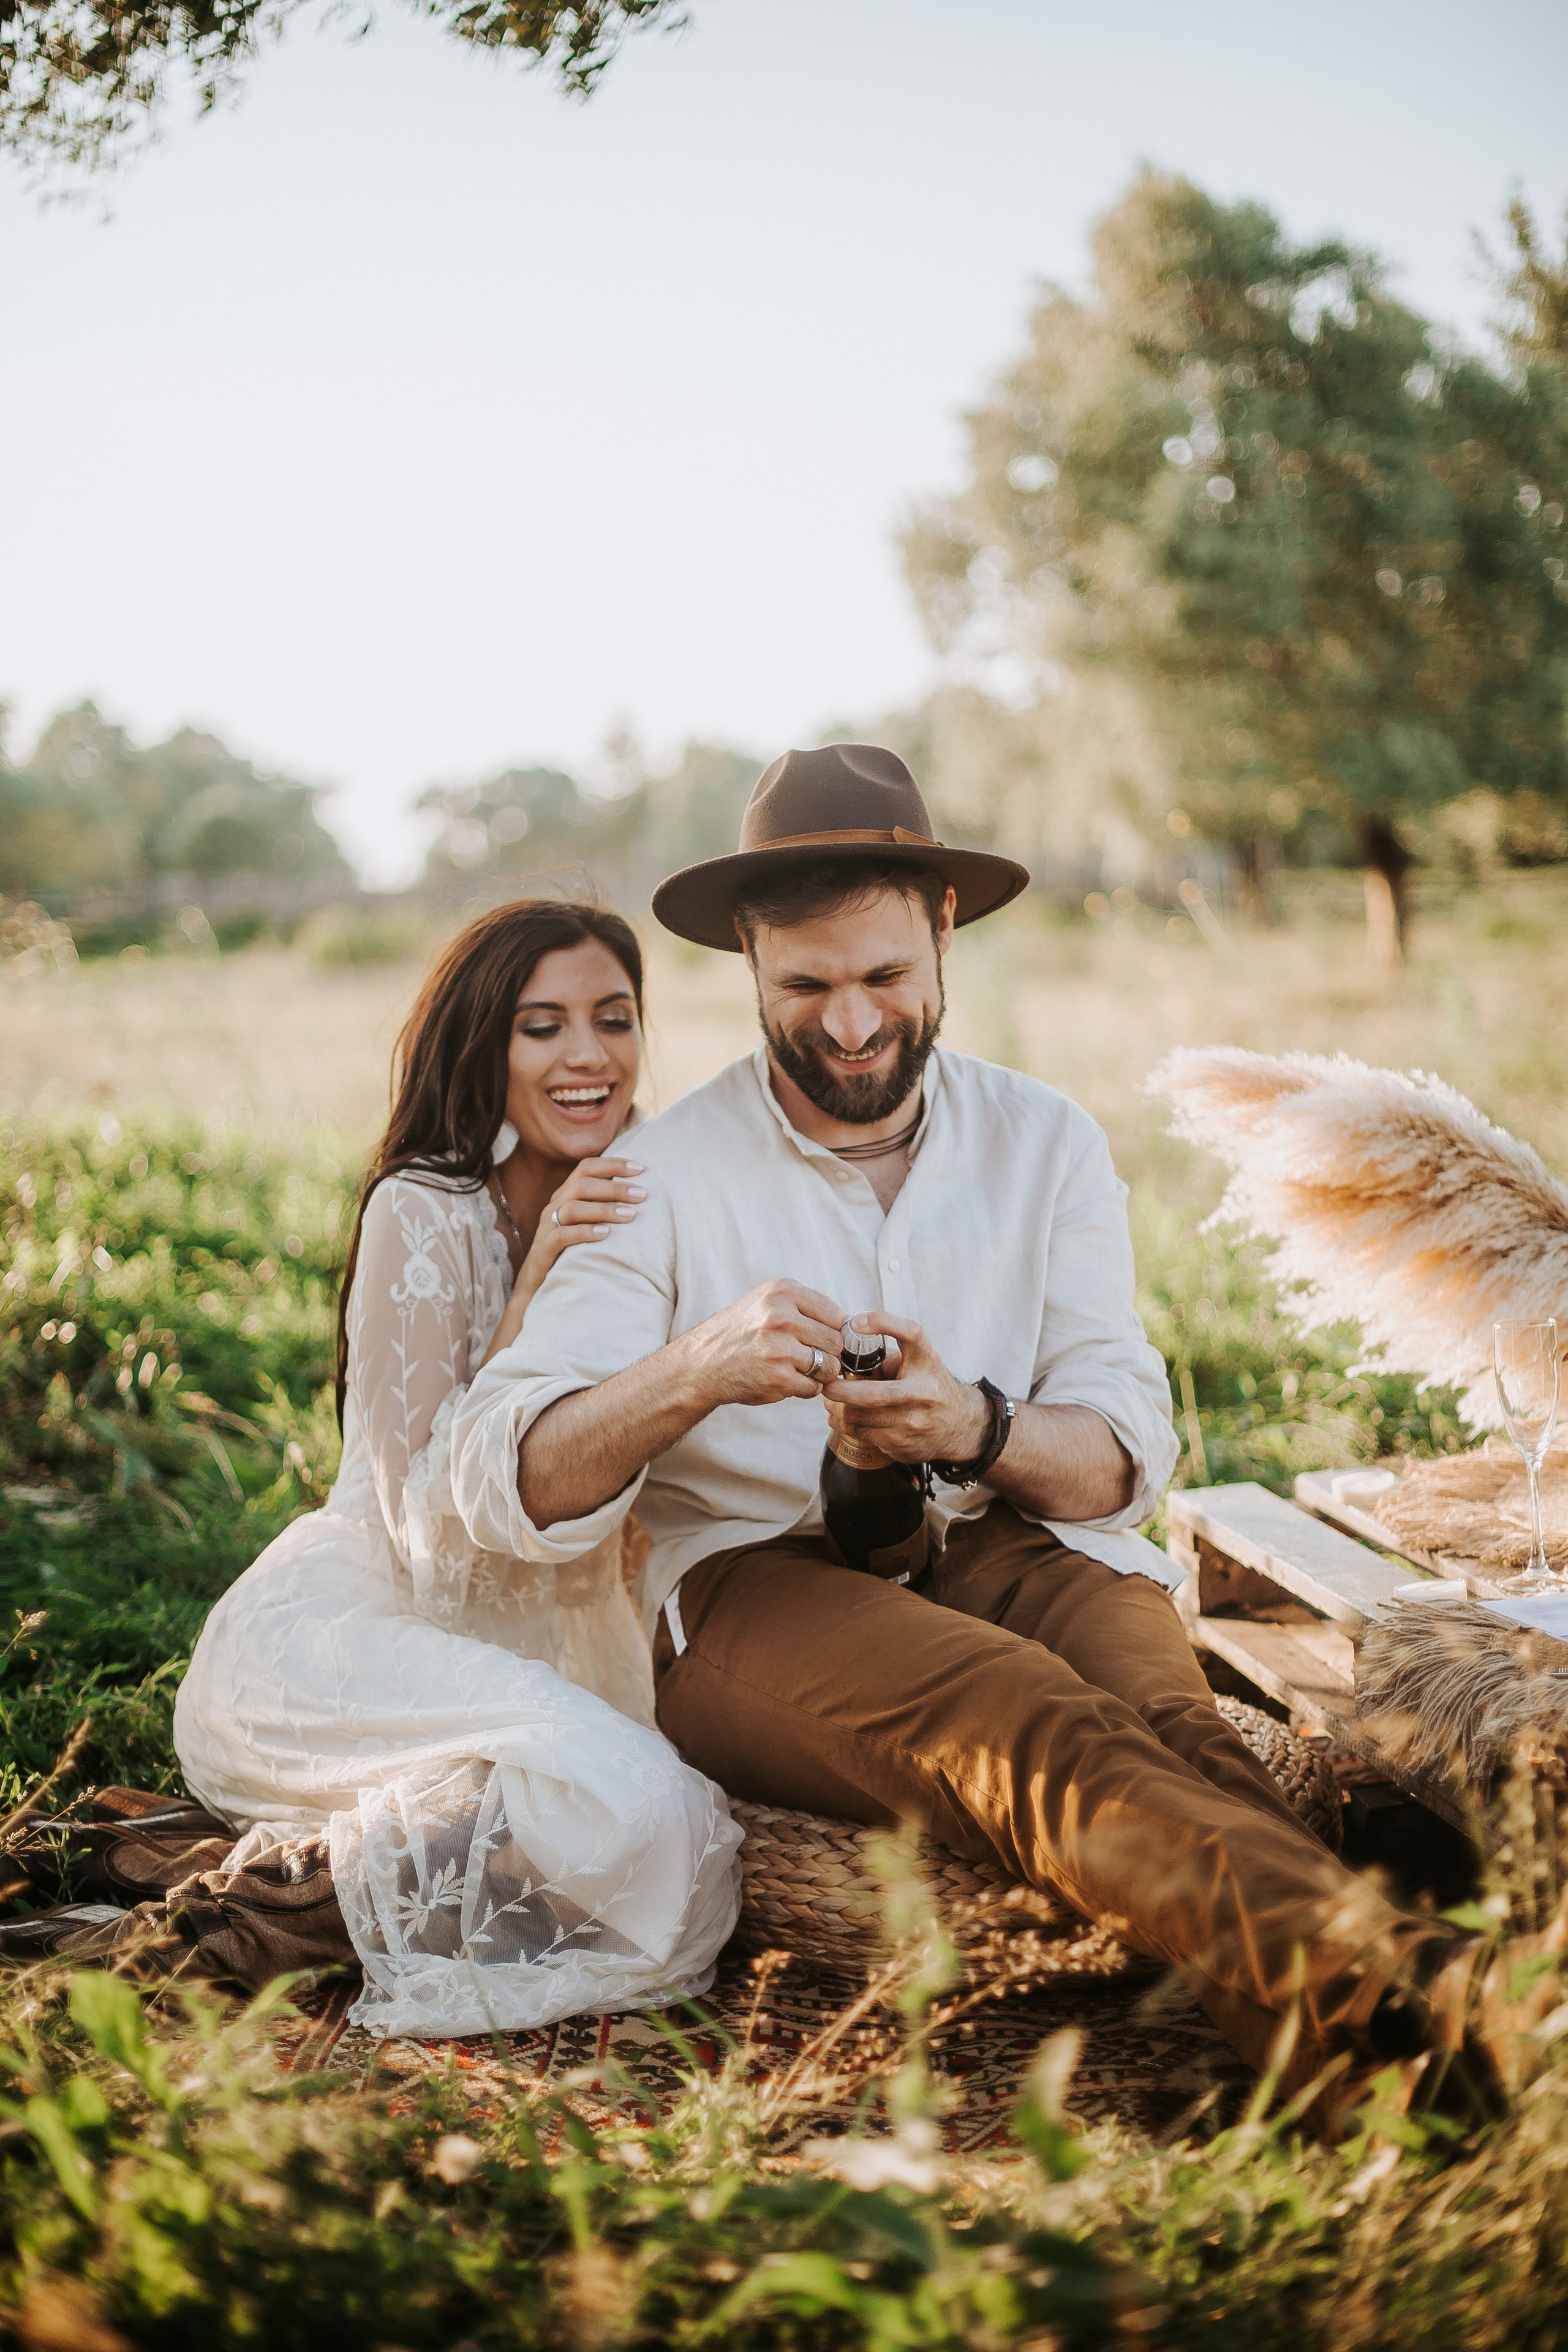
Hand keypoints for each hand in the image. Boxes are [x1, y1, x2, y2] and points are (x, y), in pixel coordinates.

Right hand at [518, 1157, 645, 1294]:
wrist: (538, 1282)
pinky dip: (584, 1232)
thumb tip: (641, 1195)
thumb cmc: (572, 1250)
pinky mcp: (544, 1249)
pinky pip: (561, 1236)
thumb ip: (604, 1206)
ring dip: (604, 1209)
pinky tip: (605, 1234)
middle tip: (641, 1195)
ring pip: (572, 1208)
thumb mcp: (588, 1222)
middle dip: (614, 1187)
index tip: (640, 1168)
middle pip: (582, 1184)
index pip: (586, 1168)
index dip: (612, 1164)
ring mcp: (547, 1227)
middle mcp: (555, 1206)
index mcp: (566, 1195)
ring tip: (630, 1215)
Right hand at [678, 1280, 845, 1410]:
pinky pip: (813, 1388)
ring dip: (819, 1374)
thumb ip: (807, 1308)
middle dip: (827, 1353)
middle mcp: (780, 1317)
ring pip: (829, 1366)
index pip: (836, 1314)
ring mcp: (779, 1349)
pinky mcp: (777, 1379)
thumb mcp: (769, 1302)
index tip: (818, 1337)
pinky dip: (805, 1389)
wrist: (704, 1363)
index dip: (832, 1330)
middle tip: (807, 1357)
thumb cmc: (744, 1332)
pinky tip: (786, 1381)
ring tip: (798, 1369)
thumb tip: (854, 1325)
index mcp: (782, 1292)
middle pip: (836, 1341)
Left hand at [822, 1312, 989, 1466]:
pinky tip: (842, 1417)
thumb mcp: (921, 1361)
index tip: (857, 1323)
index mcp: (927, 1363)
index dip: (882, 1322)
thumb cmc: (930, 1386)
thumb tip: (846, 1354)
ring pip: (859, 1417)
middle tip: (826, 1385)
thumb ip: (889, 1355)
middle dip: (841, 1390)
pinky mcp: (901, 1445)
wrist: (960, 1426)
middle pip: (873, 1394)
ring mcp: (912, 1422)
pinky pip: (861, 1434)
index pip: (911, 1333)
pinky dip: (844, 1424)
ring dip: (837, 1409)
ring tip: (831, 1401)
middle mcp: (923, 1392)